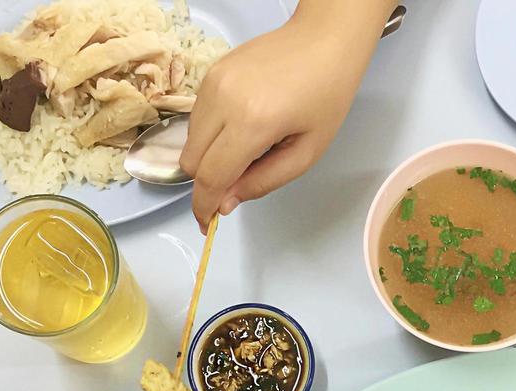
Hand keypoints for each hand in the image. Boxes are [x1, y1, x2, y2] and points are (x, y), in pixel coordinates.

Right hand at [180, 0, 394, 230]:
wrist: (324, 41)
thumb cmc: (326, 96)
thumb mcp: (306, 153)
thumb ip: (263, 182)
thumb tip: (226, 203)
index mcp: (253, 122)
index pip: (211, 176)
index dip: (205, 206)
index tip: (207, 224)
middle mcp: (224, 100)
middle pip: (192, 161)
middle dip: (207, 184)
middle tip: (235, 188)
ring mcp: (213, 82)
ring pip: (189, 140)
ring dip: (209, 158)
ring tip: (248, 152)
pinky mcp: (211, 72)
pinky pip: (197, 117)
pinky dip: (211, 135)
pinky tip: (242, 130)